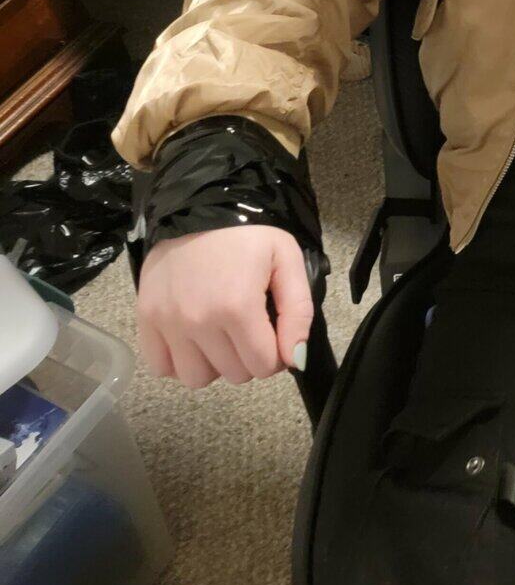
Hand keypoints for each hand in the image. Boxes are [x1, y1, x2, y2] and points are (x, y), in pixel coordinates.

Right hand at [136, 226, 312, 386]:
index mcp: (238, 307)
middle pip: (234, 374)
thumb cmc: (247, 234)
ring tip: (220, 334)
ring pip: (197, 379)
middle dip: (248, 356)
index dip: (276, 354)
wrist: (198, 206)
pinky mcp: (146, 319)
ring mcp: (168, 323)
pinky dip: (178, 362)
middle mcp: (199, 321)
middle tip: (248, 326)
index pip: (264, 366)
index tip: (273, 333)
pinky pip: (161, 368)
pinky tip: (193, 339)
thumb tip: (294, 360)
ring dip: (214, 364)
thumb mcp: (287, 260)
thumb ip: (298, 312)